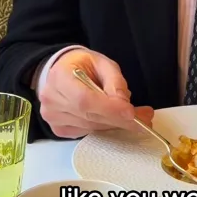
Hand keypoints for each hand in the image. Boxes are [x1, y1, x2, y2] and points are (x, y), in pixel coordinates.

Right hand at [39, 48, 153, 138]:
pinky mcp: (58, 129)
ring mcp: (53, 117)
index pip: (84, 99)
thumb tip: (124, 104)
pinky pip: (87, 133)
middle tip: (144, 119)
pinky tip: (115, 119)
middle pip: (89, 117)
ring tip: (137, 118)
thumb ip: (115, 81)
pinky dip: (104, 128)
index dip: (109, 109)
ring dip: (116, 125)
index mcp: (59, 77)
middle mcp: (52, 99)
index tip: (131, 113)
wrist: (63, 70)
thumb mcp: (102, 63)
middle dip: (119, 119)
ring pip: (91, 127)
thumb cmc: (83, 65)